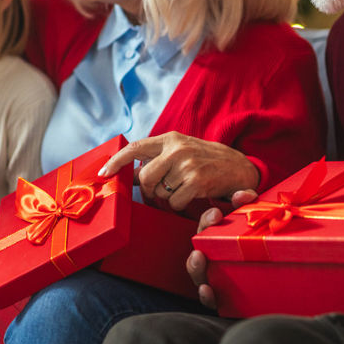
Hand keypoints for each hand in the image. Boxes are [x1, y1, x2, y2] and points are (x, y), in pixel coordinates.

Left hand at [98, 132, 259, 211]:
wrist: (239, 167)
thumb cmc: (205, 160)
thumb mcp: (182, 149)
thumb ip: (158, 156)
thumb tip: (130, 171)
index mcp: (170, 138)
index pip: (135, 148)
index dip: (116, 161)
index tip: (103, 173)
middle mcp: (177, 149)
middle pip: (145, 177)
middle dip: (148, 190)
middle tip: (158, 192)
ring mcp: (187, 164)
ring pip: (159, 192)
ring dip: (167, 197)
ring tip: (182, 189)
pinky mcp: (197, 181)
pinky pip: (174, 202)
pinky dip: (180, 204)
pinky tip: (192, 195)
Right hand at [187, 190, 257, 308]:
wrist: (272, 289)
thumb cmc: (258, 252)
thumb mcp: (254, 229)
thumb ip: (249, 208)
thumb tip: (245, 194)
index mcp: (218, 239)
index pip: (208, 225)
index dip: (210, 218)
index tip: (217, 212)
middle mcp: (211, 257)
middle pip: (201, 242)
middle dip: (204, 230)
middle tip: (213, 218)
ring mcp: (213, 278)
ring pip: (198, 271)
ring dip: (195, 264)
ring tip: (198, 257)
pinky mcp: (221, 299)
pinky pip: (209, 298)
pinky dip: (206, 294)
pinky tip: (207, 289)